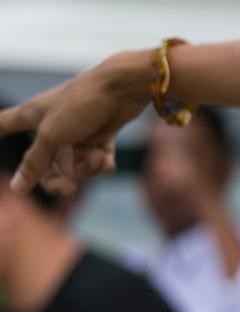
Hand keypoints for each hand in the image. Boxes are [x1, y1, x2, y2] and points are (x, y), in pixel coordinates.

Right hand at [0, 52, 147, 194]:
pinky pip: (98, 163)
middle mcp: (52, 126)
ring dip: (87, 167)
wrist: (123, 89)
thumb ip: (35, 163)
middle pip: (46, 166)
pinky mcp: (102, 137)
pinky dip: (103, 163)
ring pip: (76, 167)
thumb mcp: (52, 136)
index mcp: (31, 117)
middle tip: (68, 188)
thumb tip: (17, 188)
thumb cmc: (81, 105)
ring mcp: (77, 133)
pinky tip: (106, 157)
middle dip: (59, 179)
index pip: (2, 125)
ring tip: (96, 156)